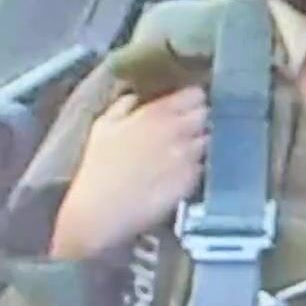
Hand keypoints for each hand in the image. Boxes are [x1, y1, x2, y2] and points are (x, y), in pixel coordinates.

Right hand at [49, 86, 206, 259]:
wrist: (102, 210)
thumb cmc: (98, 167)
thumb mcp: (103, 126)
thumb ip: (123, 105)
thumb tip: (137, 96)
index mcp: (156, 113)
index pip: (194, 95)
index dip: (192, 98)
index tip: (186, 103)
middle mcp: (178, 131)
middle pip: (206, 115)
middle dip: (199, 118)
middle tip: (187, 126)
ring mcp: (188, 157)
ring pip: (207, 141)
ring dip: (199, 143)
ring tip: (184, 151)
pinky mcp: (192, 180)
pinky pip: (203, 166)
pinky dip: (196, 166)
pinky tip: (180, 172)